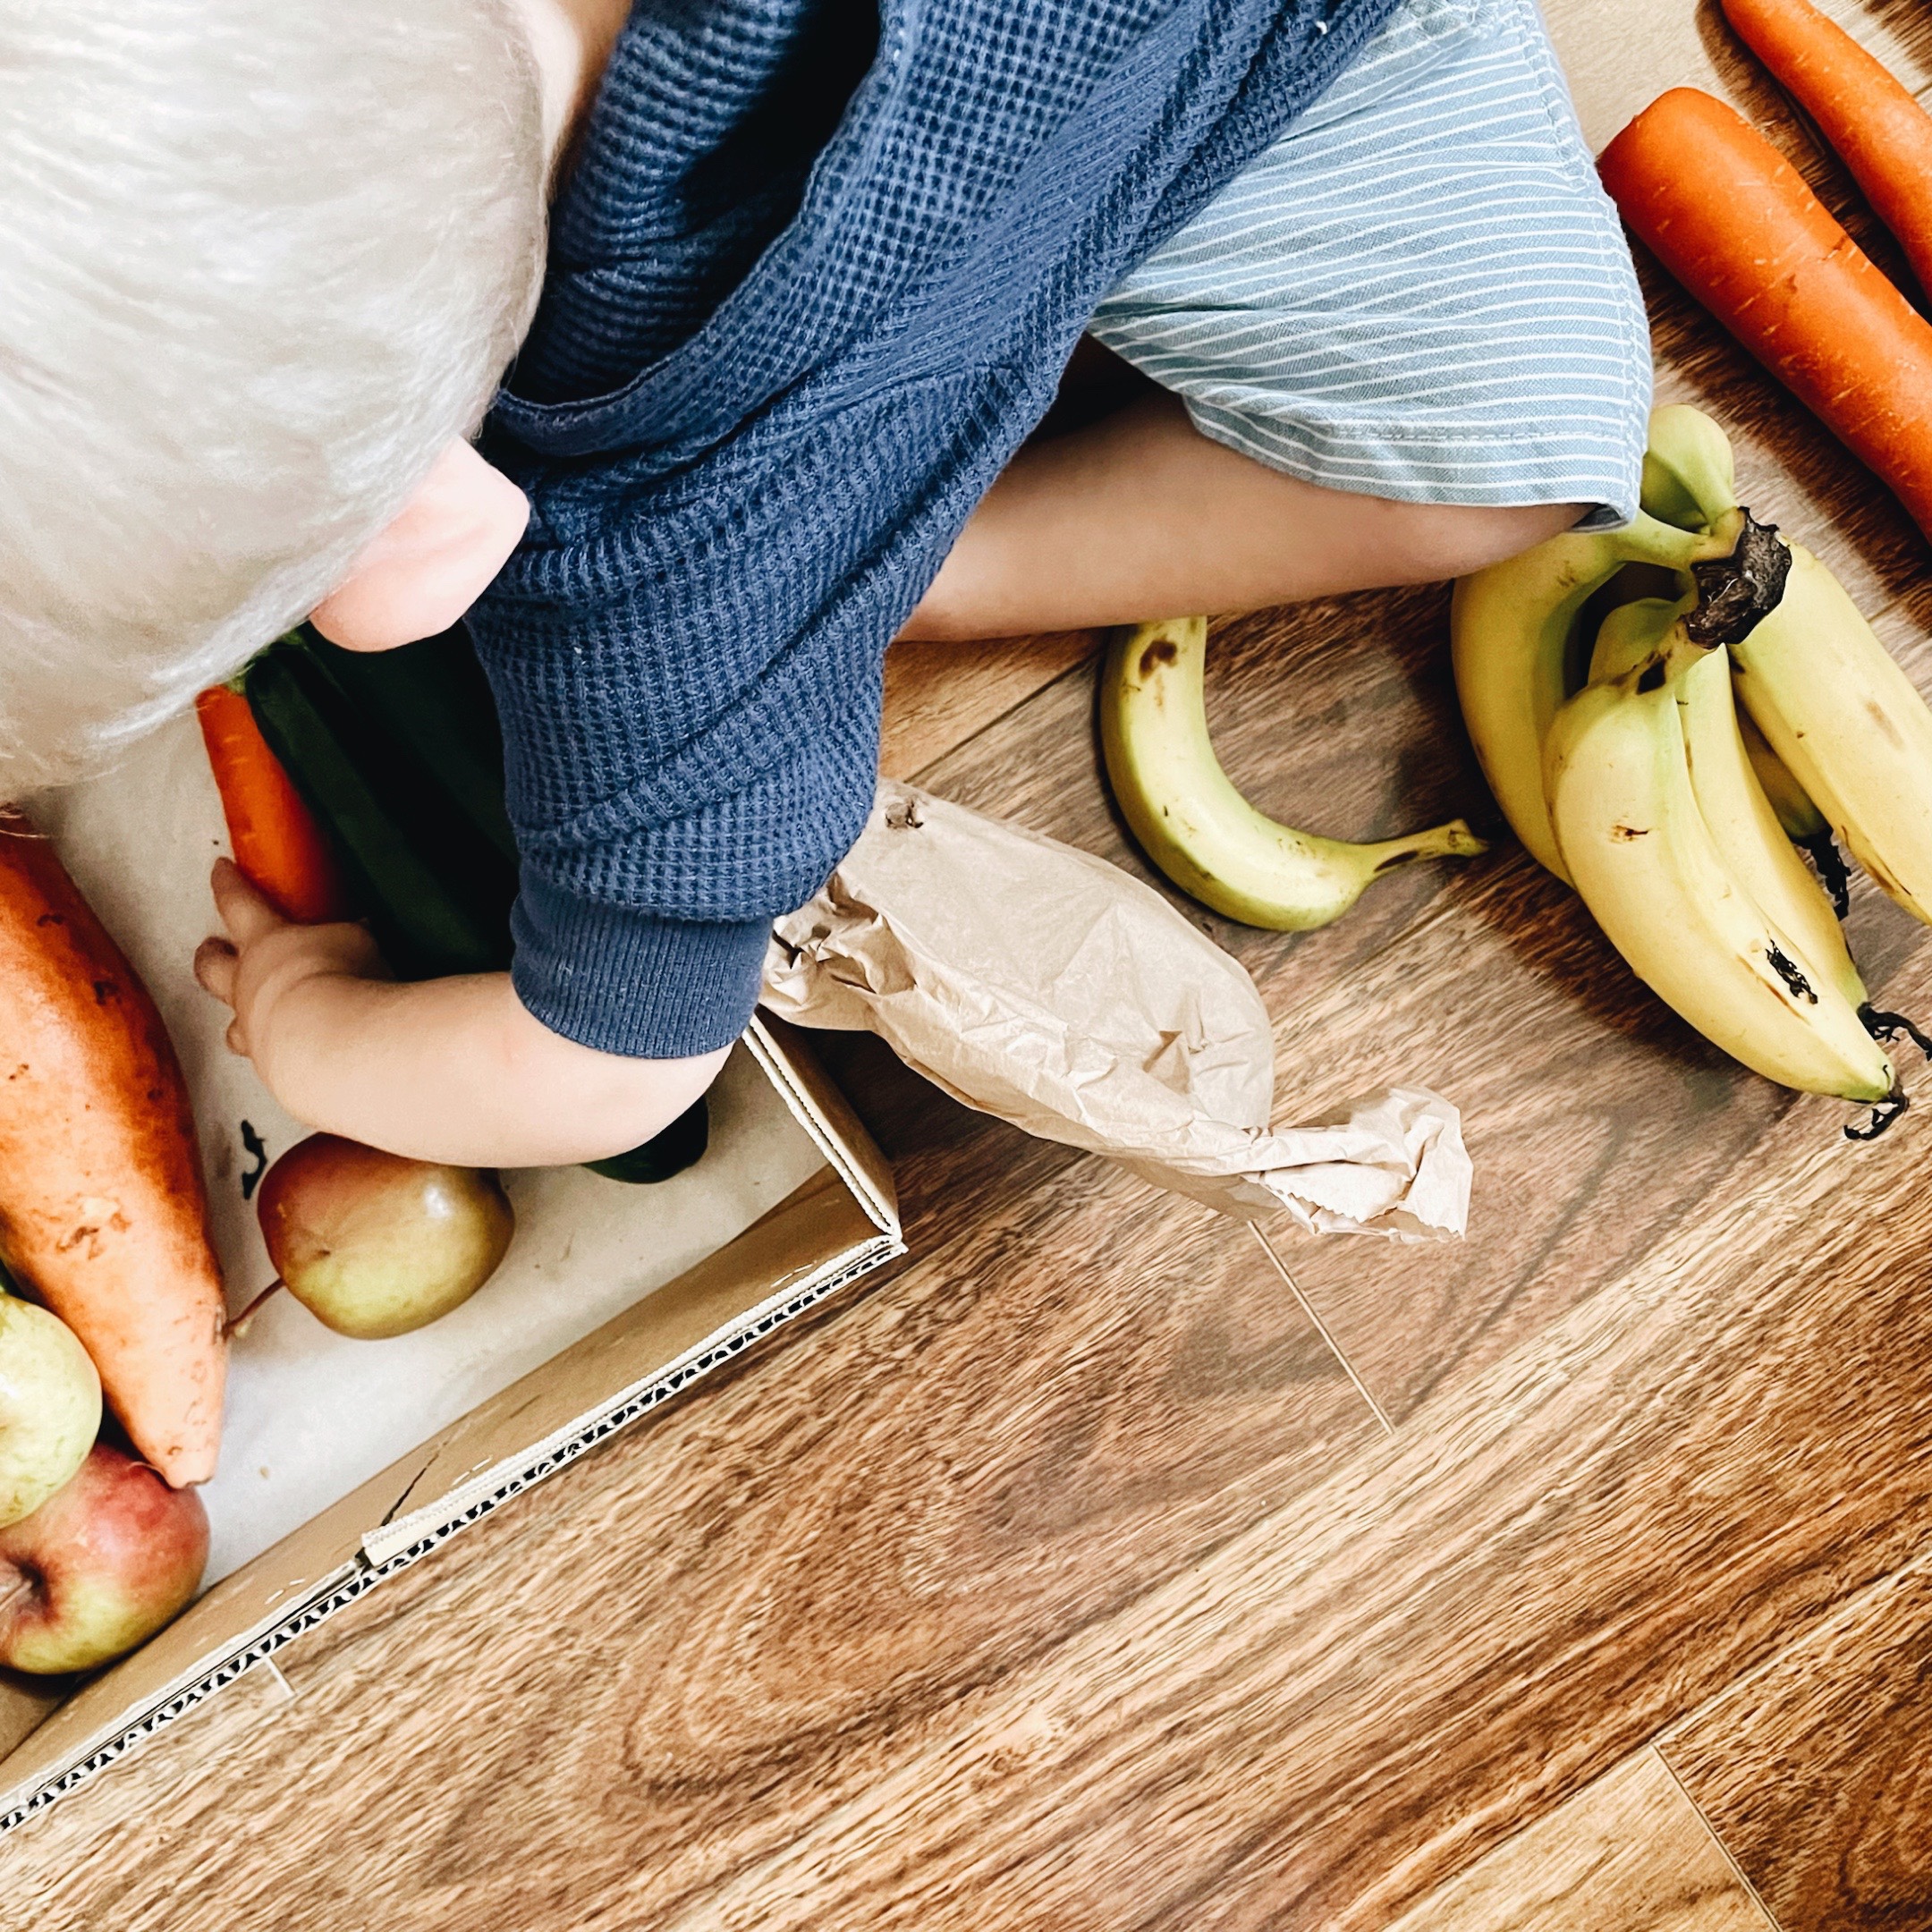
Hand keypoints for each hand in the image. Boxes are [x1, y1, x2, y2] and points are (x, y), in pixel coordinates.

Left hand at [193, 861, 387, 1069]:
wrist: (334, 1044)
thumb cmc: (341, 981)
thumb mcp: (356, 941)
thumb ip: (350, 935)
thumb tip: (360, 929)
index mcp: (265, 940)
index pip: (238, 902)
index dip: (228, 883)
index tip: (219, 869)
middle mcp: (248, 985)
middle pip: (212, 966)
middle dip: (210, 955)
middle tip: (210, 949)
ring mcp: (254, 1029)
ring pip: (230, 1024)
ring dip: (236, 1017)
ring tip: (246, 1018)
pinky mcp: (271, 1066)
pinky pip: (265, 1058)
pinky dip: (274, 1054)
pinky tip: (291, 1057)